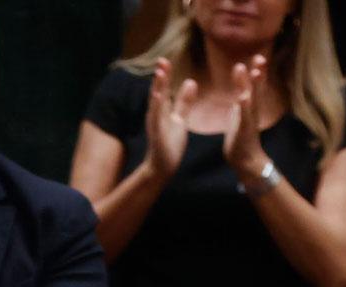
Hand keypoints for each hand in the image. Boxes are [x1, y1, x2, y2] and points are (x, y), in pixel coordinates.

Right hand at [143, 58, 196, 180]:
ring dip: (157, 88)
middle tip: (162, 60)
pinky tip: (159, 98)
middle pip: (158, 92)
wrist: (162, 167)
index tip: (166, 60)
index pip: (164, 89)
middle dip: (160, 77)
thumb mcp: (179, 119)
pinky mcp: (157, 134)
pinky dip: (157, 108)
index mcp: (162, 110)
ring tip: (159, 73)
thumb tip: (190, 82)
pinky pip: (157, 119)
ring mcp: (155, 124)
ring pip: (156, 103)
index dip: (165, 75)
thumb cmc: (169, 144)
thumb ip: (184, 102)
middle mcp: (156, 114)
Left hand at [223, 55, 270, 187]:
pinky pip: (244, 117)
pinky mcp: (244, 130)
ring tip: (255, 72)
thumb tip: (240, 78)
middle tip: (260, 58)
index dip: (257, 72)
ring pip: (252, 100)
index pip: (254, 85)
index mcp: (250, 106)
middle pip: (257, 89)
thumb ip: (241, 95)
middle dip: (259, 74)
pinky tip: (242, 98)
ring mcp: (249, 120)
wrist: (246, 161)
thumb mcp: (240, 112)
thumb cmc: (241, 137)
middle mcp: (253, 111)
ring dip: (254, 86)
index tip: (258, 56)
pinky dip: (243, 107)